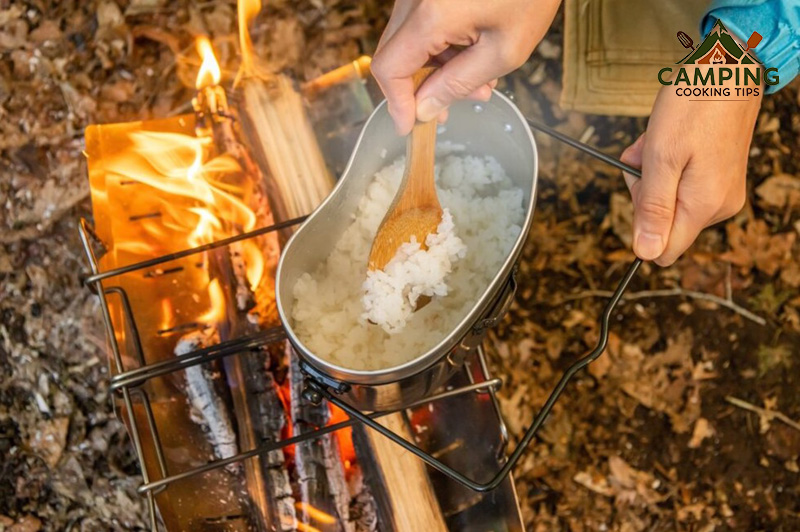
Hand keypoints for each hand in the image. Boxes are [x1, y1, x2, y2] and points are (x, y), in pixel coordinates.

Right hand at [372, 0, 561, 134]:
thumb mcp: (504, 50)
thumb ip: (458, 83)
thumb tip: (424, 109)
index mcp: (431, 15)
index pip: (390, 68)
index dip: (396, 103)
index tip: (409, 126)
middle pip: (394, 55)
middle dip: (420, 88)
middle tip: (450, 108)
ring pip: (407, 42)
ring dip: (433, 69)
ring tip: (477, 82)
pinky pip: (419, 24)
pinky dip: (438, 47)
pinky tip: (471, 54)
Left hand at [621, 83, 762, 265]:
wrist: (728, 67)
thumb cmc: (694, 105)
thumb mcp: (661, 157)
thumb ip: (653, 209)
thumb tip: (646, 254)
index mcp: (703, 206)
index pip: (664, 250)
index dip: (641, 225)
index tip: (640, 187)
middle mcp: (718, 206)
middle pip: (662, 222)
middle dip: (644, 188)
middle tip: (647, 153)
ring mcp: (721, 191)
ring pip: (667, 199)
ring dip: (652, 171)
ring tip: (659, 140)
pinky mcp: (719, 177)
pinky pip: (680, 182)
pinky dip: (666, 163)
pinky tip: (669, 139)